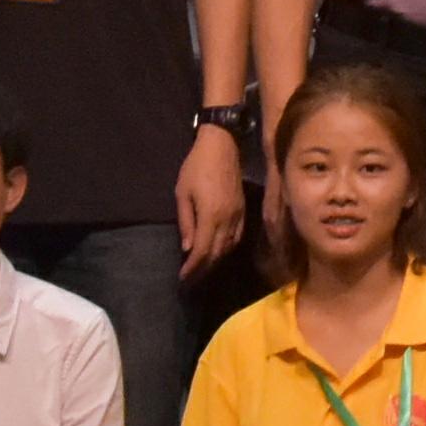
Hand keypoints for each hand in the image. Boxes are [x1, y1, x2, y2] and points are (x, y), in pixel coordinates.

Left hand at [173, 125, 243, 271]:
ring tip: (202, 268)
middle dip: (203, 269)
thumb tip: (188, 248)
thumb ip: (186, 222)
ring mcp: (238, 215)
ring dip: (215, 260)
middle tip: (190, 279)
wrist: (221, 145)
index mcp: (211, 216)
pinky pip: (238, 237)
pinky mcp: (243, 209)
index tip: (183, 278)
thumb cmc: (196, 167)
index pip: (203, 251)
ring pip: (229, 247)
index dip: (193, 268)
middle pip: (217, 253)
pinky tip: (219, 251)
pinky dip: (228, 248)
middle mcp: (228, 220)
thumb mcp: (182, 193)